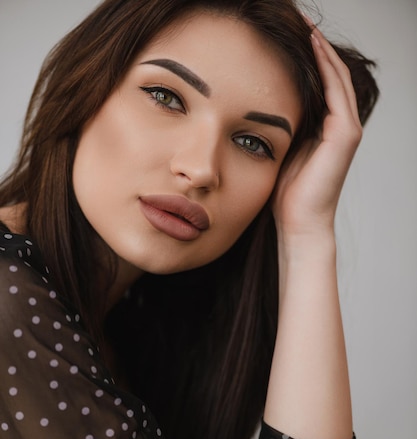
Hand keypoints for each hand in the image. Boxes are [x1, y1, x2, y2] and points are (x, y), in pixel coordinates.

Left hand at [271, 26, 362, 242]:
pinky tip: (311, 45)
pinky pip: (337, 91)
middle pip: (332, 74)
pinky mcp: (346, 135)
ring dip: (321, 49)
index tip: (286, 36)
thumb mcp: (281, 152)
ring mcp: (347, 128)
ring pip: (337, 77)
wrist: (298, 222)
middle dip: (315, 46)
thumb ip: (281, 128)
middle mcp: (341, 125)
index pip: (320, 83)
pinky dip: (326, 66)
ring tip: (305, 24)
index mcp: (325, 129)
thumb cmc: (285, 195)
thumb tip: (257, 105)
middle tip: (298, 19)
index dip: (308, 58)